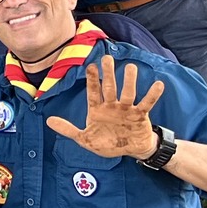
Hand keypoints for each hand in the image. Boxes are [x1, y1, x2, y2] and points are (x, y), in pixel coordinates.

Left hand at [47, 56, 166, 159]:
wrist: (130, 150)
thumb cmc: (107, 143)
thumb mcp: (84, 139)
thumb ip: (68, 129)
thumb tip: (48, 121)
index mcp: (97, 109)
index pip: (93, 92)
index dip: (91, 80)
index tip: (90, 66)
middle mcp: (112, 106)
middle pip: (109, 87)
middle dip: (108, 73)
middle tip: (107, 58)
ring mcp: (126, 109)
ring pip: (128, 92)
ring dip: (129, 81)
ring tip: (131, 67)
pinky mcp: (140, 115)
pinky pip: (146, 104)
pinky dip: (152, 95)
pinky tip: (158, 84)